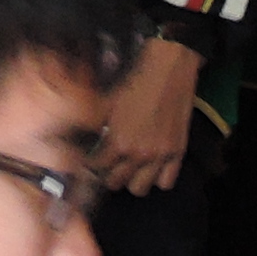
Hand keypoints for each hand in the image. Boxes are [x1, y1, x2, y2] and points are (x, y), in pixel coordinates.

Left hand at [100, 33, 204, 192]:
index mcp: (118, 141)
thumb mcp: (106, 101)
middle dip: (107, 175)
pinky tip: (151, 167)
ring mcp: (160, 156)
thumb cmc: (135, 79)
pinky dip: (157, 178)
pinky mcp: (177, 153)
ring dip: (131, 180)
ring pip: (140, 188)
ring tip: (129, 168)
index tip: (89, 160)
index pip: (96, 168)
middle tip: (108, 164)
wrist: (169, 67)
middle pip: (115, 183)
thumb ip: (93, 124)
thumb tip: (79, 136)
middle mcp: (138, 154)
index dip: (89, 165)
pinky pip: (166, 182)